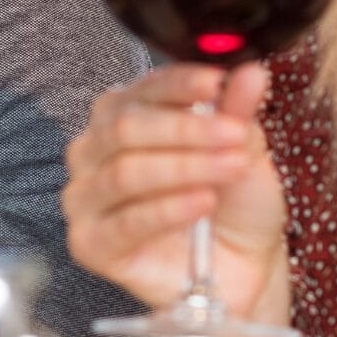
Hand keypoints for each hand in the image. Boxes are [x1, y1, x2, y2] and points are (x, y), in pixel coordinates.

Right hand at [64, 63, 288, 316]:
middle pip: (125, 127)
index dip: (178, 84)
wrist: (240, 265)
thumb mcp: (244, 151)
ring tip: (229, 169)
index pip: (141, 89)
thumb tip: (250, 71)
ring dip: (184, 168)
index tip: (216, 82)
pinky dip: (168, 210)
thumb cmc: (234, 203)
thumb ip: (239, 112)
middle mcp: (94, 150)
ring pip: (124, 172)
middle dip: (186, 129)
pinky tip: (202, 203)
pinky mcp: (89, 244)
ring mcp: (85, 197)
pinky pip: (124, 222)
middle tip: (234, 135)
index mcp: (123, 116)